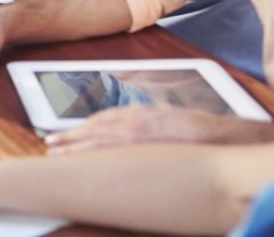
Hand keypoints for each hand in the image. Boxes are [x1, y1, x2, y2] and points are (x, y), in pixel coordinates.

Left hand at [43, 105, 223, 153]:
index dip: (82, 127)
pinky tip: (81, 160)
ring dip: (75, 145)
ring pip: (98, 139)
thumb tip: (130, 136)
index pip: (103, 119)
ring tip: (56, 152)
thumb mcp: (167, 120)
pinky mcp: (145, 145)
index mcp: (140, 113)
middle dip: (71, 136)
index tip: (67, 133)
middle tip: (50, 143)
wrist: (222, 138)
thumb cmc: (198, 132)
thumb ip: (146, 124)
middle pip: (94, 128)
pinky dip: (93, 153)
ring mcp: (139, 132)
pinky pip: (113, 150)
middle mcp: (135, 119)